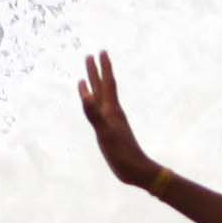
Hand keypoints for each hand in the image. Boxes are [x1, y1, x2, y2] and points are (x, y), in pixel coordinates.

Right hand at [76, 52, 158, 190]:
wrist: (136, 170)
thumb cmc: (121, 153)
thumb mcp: (105, 133)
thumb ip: (94, 114)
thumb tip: (85, 94)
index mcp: (111, 110)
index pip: (106, 84)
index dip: (103, 68)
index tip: (99, 52)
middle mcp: (112, 112)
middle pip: (104, 87)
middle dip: (97, 71)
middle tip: (91, 55)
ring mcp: (112, 121)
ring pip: (103, 97)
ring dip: (96, 85)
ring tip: (91, 76)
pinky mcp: (111, 130)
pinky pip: (101, 111)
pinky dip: (96, 103)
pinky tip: (96, 104)